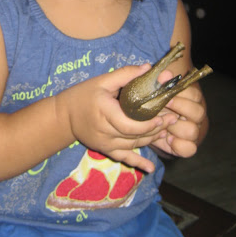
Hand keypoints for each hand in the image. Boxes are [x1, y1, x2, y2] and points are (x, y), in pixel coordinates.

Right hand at [55, 65, 178, 172]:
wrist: (63, 116)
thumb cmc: (83, 95)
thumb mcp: (102, 81)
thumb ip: (126, 74)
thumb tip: (149, 68)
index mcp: (104, 111)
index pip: (130, 123)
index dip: (148, 123)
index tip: (163, 115)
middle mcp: (105, 131)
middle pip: (135, 135)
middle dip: (156, 129)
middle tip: (172, 120)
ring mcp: (104, 144)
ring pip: (133, 145)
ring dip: (151, 139)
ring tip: (166, 130)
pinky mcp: (105, 150)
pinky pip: (123, 158)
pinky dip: (137, 163)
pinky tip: (150, 167)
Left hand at [150, 71, 206, 157]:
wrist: (143, 125)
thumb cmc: (149, 103)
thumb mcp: (151, 91)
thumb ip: (158, 82)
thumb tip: (165, 73)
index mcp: (188, 98)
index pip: (194, 94)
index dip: (181, 95)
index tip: (166, 96)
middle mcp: (193, 114)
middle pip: (198, 112)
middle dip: (180, 110)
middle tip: (163, 108)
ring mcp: (191, 130)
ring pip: (193, 131)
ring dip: (176, 128)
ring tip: (162, 126)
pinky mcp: (186, 146)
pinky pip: (190, 149)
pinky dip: (179, 146)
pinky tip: (168, 140)